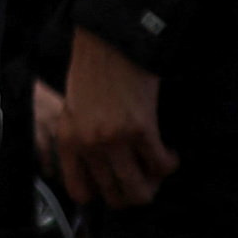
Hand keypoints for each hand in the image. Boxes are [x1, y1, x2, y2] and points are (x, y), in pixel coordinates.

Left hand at [33, 27, 176, 213]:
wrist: (110, 41)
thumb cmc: (92, 69)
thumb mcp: (73, 108)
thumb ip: (81, 139)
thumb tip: (100, 169)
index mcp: (68, 140)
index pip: (80, 191)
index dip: (101, 194)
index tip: (114, 187)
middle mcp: (89, 145)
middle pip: (114, 196)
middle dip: (132, 193)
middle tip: (143, 179)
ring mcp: (115, 140)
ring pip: (139, 190)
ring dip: (152, 185)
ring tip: (156, 170)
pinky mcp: (141, 129)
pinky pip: (160, 165)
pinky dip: (168, 164)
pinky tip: (169, 154)